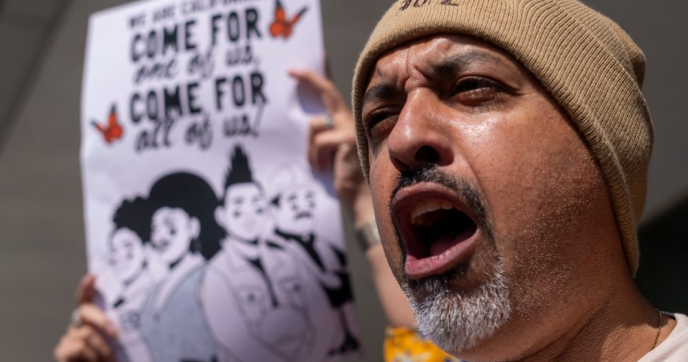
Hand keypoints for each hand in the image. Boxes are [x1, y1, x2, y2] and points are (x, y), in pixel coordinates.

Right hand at [54, 275, 117, 361]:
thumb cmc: (111, 356)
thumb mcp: (115, 341)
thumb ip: (114, 329)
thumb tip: (126, 318)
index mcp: (91, 320)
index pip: (86, 300)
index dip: (87, 288)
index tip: (93, 276)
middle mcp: (77, 324)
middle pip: (84, 312)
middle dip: (102, 321)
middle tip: (116, 334)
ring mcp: (68, 336)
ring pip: (86, 334)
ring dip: (102, 350)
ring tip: (109, 359)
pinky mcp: (62, 350)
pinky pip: (79, 347)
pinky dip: (91, 357)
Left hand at [289, 70, 373, 226]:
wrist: (360, 198)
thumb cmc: (343, 177)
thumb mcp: (328, 153)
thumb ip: (320, 137)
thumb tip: (303, 125)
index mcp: (344, 123)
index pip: (330, 94)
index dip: (316, 78)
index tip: (297, 68)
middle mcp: (349, 121)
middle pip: (327, 91)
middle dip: (309, 78)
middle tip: (289, 71)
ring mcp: (349, 128)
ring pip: (314, 125)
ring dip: (310, 148)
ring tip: (318, 165)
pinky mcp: (347, 139)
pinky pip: (319, 141)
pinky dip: (315, 156)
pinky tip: (323, 168)